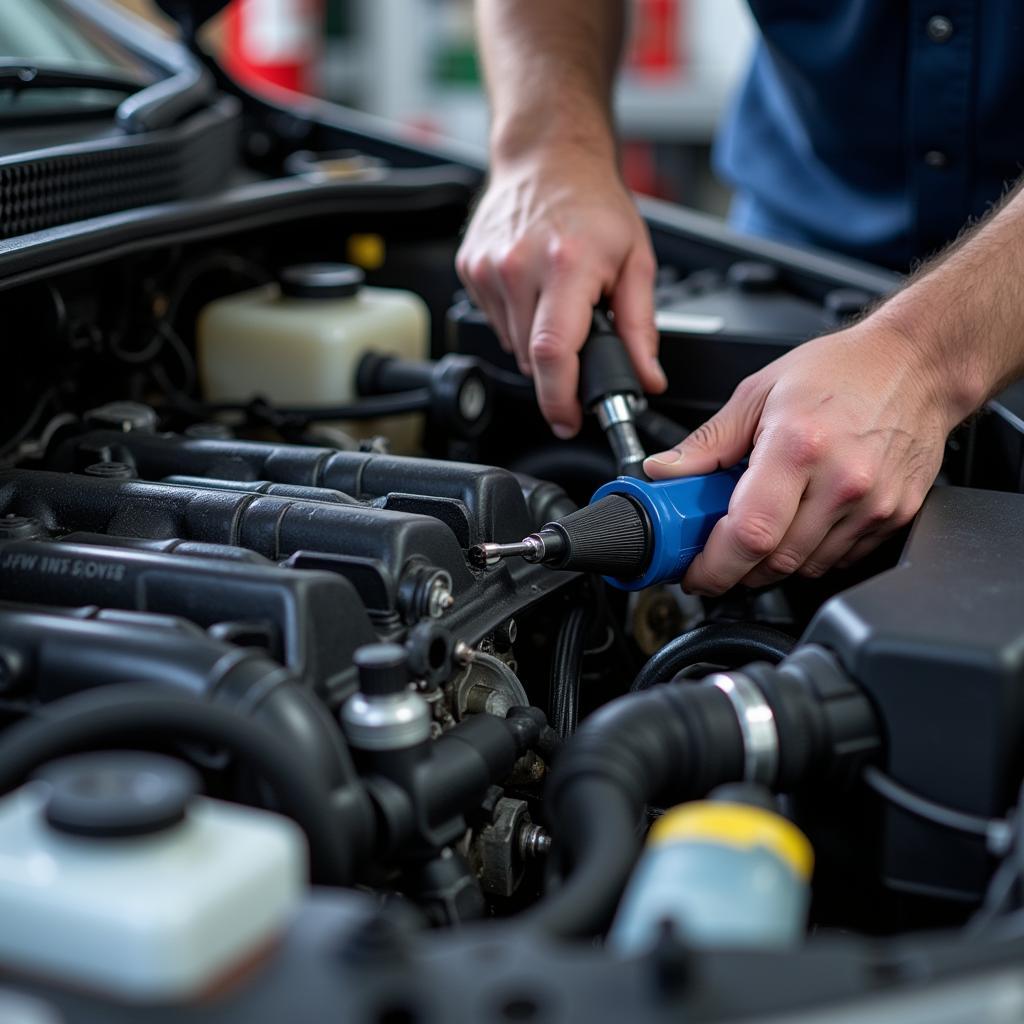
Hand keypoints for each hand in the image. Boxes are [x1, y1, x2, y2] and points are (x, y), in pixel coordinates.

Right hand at [456, 145, 666, 436]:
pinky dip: (517, 321)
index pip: (553, 353)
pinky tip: (533, 289)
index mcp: (566, 265)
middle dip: (558, 368)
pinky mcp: (469, 269)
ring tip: (557, 300)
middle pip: (532, 358)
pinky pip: (495, 323)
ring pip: (512, 345)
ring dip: (537, 343)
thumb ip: (641, 328)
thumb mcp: (636, 261)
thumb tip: (646, 378)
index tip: (569, 418)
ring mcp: (488, 268)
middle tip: (580, 336)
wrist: (547, 156)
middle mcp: (519, 266)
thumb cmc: (593, 203)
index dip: (560, 398)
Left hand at [643, 321, 961, 593]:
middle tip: (718, 556)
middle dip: (737, 570)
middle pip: (776, 561)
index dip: (714, 566)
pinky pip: (840, 559)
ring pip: (806, 568)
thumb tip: (663, 472)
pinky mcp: (896, 516)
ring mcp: (874, 504)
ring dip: (772, 563)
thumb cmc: (842, 370)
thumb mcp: (758, 393)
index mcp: (799, 446)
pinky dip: (811, 553)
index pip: (749, 534)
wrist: (918, 364)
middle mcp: (842, 480)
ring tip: (761, 529)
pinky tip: (801, 522)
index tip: (694, 572)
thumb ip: (707, 442)